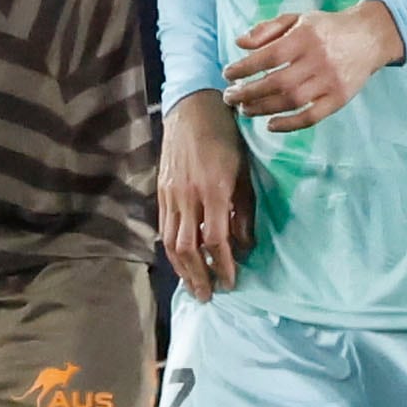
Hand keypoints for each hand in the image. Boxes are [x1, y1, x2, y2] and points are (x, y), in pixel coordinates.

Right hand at [159, 90, 253, 297]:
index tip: (233, 282)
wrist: (193, 110)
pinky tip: (181, 261)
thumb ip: (243, 211)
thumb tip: (245, 246)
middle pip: (188, 248)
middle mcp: (188, 196)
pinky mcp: (161, 191)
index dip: (224, 265)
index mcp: (213, 190)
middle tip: (208, 296)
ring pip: (171, 242)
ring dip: (182, 269)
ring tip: (193, 286)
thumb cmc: (227, 138)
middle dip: (199, 276)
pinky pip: (164, 228)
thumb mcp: (244, 172)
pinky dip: (172, 249)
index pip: (216, 240)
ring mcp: (170, 194)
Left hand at [224, 0, 403, 134]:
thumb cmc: (326, 28)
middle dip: (247, 92)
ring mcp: (331, 81)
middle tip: (229, 97)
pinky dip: (290, 124)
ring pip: (291, 101)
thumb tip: (239, 43)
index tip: (227, 74)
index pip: (268, 56)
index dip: (244, 68)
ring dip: (263, 109)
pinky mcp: (340, 98)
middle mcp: (318, 60)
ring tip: (244, 109)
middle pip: (277, 82)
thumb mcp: (298, 19)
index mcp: (305, 37)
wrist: (371, 37)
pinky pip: (313, 116)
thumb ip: (267, 29)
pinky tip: (270, 125)